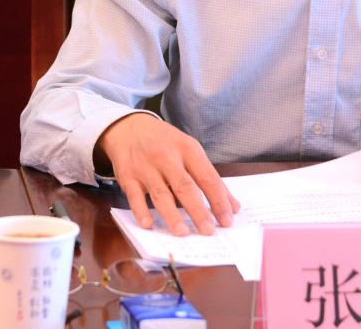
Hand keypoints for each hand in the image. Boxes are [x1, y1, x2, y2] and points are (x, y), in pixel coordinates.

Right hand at [97, 114, 239, 235]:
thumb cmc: (165, 142)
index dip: (218, 199)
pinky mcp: (128, 177)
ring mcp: (146, 168)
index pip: (207, 177)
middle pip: (185, 187)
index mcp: (188, 149)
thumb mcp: (190, 150)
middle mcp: (167, 158)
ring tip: (183, 232)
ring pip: (161, 193)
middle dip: (198, 210)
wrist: (129, 127)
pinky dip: (141, 210)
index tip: (227, 220)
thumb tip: (233, 206)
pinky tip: (148, 224)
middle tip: (208, 230)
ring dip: (172, 214)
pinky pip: (134, 196)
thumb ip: (210, 178)